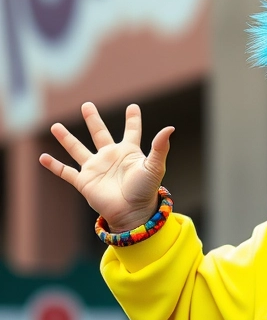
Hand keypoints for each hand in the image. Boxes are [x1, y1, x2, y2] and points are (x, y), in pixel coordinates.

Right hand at [39, 102, 173, 230]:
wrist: (132, 214)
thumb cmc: (145, 192)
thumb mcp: (154, 167)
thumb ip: (160, 148)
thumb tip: (170, 128)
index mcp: (128, 153)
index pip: (131, 132)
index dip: (133, 120)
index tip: (133, 107)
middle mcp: (110, 158)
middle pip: (100, 134)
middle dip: (93, 120)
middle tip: (87, 105)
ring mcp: (96, 169)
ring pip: (78, 149)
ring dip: (66, 138)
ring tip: (55, 126)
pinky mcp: (85, 182)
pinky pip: (66, 172)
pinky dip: (54, 166)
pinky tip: (42, 158)